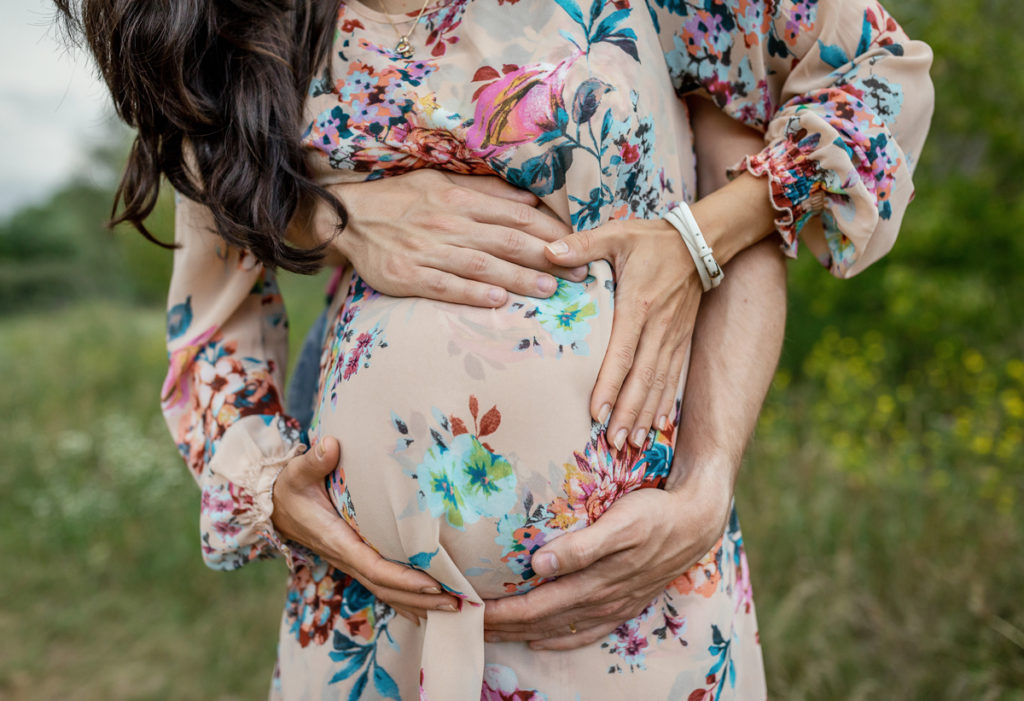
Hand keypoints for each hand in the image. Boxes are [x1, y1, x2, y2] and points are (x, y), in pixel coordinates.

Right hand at [271, 436, 458, 623]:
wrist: (274, 508)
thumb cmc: (290, 488)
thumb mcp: (297, 473)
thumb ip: (313, 461)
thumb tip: (331, 445)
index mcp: (336, 540)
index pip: (374, 566)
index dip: (403, 578)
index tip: (432, 582)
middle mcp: (346, 558)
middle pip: (387, 587)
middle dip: (421, 598)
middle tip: (458, 601)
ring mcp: (352, 562)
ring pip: (387, 591)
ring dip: (419, 602)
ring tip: (456, 607)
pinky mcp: (357, 560)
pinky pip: (384, 585)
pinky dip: (407, 600)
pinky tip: (429, 609)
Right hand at [295, 169, 586, 305]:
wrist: (346, 216)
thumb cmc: (400, 199)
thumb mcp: (442, 181)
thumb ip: (487, 192)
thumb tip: (531, 199)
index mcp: (459, 198)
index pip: (515, 215)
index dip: (549, 231)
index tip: (577, 245)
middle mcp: (448, 222)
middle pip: (506, 240)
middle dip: (545, 258)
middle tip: (577, 274)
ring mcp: (428, 249)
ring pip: (481, 264)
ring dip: (517, 278)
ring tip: (549, 290)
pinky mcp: (408, 274)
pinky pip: (445, 286)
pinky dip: (472, 293)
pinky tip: (498, 301)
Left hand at [483, 468, 731, 648]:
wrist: (697, 521)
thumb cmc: (654, 513)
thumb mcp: (620, 523)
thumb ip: (581, 547)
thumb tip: (539, 566)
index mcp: (594, 583)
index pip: (535, 607)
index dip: (500, 613)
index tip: (469, 609)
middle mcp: (600, 601)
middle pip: (540, 622)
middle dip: (502, 626)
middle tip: (465, 623)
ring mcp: (613, 607)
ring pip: (558, 629)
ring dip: (523, 634)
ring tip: (492, 633)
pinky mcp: (624, 603)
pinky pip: (585, 632)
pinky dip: (559, 640)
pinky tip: (542, 642)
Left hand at [544, 218, 701, 448]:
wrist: (701, 242)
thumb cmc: (650, 239)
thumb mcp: (616, 233)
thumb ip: (582, 244)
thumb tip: (547, 251)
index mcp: (639, 305)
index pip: (623, 352)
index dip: (610, 384)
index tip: (597, 413)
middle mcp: (659, 327)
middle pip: (642, 378)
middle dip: (628, 413)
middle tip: (613, 443)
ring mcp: (673, 337)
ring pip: (659, 383)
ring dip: (645, 416)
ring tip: (632, 445)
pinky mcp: (680, 341)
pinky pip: (673, 378)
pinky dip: (664, 404)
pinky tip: (657, 428)